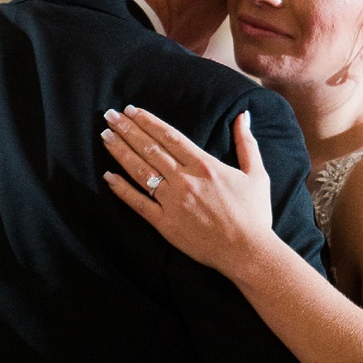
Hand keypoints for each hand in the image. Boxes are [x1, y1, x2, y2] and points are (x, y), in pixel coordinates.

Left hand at [101, 106, 275, 275]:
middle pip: (149, 149)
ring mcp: (172, 201)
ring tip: (105, 137)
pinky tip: (107, 176)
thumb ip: (246, 143)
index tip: (132, 110)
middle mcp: (184, 180)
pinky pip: (138, 203)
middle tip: (109, 116)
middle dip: (127, 130)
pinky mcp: (164, 223)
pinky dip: (121, 189)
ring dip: (120, 152)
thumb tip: (243, 116)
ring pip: (140, 171)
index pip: (169, 136)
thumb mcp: (257, 174)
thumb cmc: (254, 214)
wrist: (247, 252)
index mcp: (204, 165)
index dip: (148, 121)